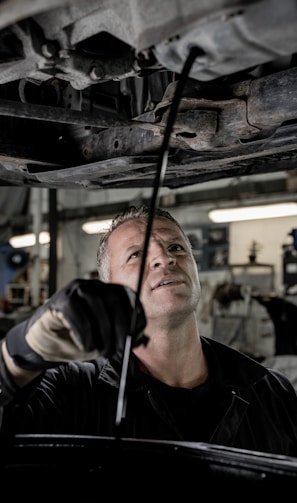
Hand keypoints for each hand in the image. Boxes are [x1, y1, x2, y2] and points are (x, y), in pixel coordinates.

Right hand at [5, 279, 146, 370]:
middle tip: (121, 348)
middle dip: (121, 326)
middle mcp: (94, 286)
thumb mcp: (105, 341)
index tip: (137, 336)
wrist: (47, 345)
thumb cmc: (78, 341)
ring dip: (103, 332)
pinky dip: (85, 332)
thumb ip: (122, 338)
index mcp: (108, 292)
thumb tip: (140, 339)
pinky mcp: (61, 300)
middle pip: (114, 299)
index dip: (136, 316)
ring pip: (96, 304)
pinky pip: (77, 312)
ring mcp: (76, 290)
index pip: (129, 297)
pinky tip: (86, 346)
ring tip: (102, 351)